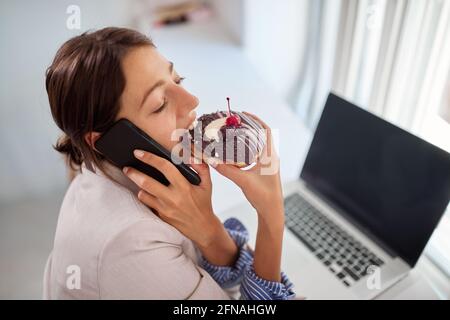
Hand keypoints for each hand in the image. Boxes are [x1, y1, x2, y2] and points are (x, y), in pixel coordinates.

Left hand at [123, 150, 217, 245]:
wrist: (202, 228)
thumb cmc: (204, 204)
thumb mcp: (207, 184)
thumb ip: (201, 168)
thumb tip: (191, 155)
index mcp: (184, 187)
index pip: (165, 168)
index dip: (150, 158)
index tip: (138, 152)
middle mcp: (173, 198)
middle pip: (147, 182)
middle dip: (134, 173)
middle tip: (126, 167)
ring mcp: (165, 208)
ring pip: (143, 194)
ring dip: (137, 185)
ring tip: (133, 177)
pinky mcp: (161, 216)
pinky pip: (147, 204)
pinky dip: (143, 196)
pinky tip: (143, 191)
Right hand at [212, 112, 284, 280]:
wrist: (272, 212)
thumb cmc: (264, 198)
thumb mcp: (244, 182)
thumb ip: (228, 171)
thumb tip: (211, 161)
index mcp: (270, 156)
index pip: (266, 131)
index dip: (255, 119)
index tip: (243, 113)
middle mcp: (270, 157)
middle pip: (260, 135)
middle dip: (247, 127)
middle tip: (233, 122)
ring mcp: (268, 164)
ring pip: (257, 145)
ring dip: (246, 138)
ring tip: (231, 132)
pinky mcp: (263, 170)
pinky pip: (254, 154)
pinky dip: (244, 149)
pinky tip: (234, 151)